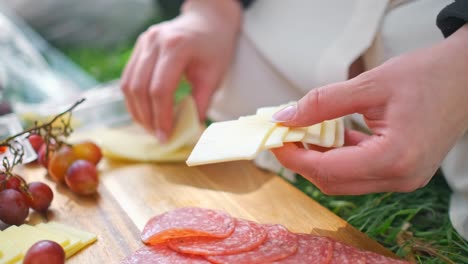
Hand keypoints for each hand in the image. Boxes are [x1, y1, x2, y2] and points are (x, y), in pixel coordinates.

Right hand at [121, 0, 240, 141]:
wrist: (208, 20)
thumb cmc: (215, 47)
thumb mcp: (214, 75)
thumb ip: (201, 102)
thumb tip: (190, 130)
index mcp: (176, 46)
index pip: (160, 89)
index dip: (161, 116)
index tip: (165, 136)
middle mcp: (154, 41)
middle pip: (140, 88)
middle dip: (147, 117)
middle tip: (157, 136)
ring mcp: (143, 42)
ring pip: (128, 84)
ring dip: (137, 111)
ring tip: (150, 127)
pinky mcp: (139, 47)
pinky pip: (128, 77)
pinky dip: (134, 99)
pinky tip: (145, 112)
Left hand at [271, 25, 467, 194]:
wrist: (467, 76)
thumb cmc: (429, 75)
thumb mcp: (370, 84)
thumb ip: (323, 103)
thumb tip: (286, 117)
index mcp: (394, 158)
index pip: (327, 170)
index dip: (295, 157)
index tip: (275, 140)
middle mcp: (400, 177)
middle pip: (333, 182)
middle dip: (303, 160)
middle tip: (285, 136)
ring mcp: (404, 179)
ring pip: (345, 180)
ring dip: (321, 159)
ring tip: (305, 132)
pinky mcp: (404, 171)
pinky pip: (361, 172)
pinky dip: (340, 156)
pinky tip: (332, 135)